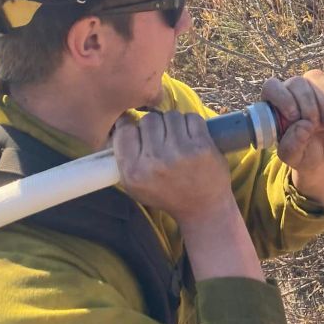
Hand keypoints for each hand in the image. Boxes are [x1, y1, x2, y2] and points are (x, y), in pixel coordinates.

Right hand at [113, 111, 233, 224]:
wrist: (204, 208)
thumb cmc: (167, 194)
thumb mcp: (135, 185)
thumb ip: (124, 156)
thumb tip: (119, 121)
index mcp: (134, 171)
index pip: (124, 131)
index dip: (131, 126)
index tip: (139, 130)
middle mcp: (154, 161)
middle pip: (148, 119)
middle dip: (155, 125)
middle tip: (162, 137)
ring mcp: (179, 152)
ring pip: (170, 115)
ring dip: (173, 122)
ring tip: (177, 137)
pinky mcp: (201, 146)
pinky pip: (191, 118)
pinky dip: (191, 123)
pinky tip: (191, 136)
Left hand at [260, 68, 323, 206]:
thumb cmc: (303, 154)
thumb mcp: (293, 156)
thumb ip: (291, 146)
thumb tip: (302, 125)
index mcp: (275, 105)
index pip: (272, 87)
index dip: (282, 97)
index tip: (294, 116)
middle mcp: (291, 92)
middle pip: (296, 83)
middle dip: (308, 105)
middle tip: (314, 126)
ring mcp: (311, 88)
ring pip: (314, 77)